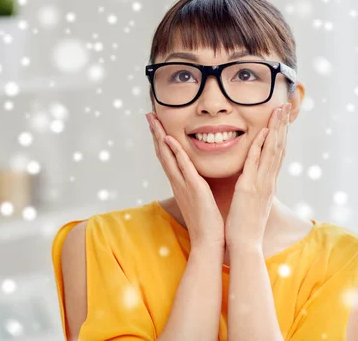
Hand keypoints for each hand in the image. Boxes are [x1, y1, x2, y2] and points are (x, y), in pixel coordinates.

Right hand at [147, 113, 224, 247]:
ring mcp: (184, 185)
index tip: (157, 124)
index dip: (161, 140)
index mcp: (180, 184)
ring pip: (168, 156)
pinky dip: (176, 152)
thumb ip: (197, 187)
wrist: (208, 242)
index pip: (168, 158)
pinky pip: (183, 166)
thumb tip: (198, 179)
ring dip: (160, 137)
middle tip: (149, 115)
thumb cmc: (207, 223)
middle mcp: (178, 183)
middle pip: (163, 153)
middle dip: (156, 133)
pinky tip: (170, 139)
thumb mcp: (201, 200)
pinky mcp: (194, 188)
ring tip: (154, 121)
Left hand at [225, 103, 290, 246]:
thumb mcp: (253, 202)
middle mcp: (268, 181)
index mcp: (268, 183)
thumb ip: (255, 188)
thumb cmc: (245, 226)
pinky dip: (259, 146)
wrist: (245, 245)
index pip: (277, 154)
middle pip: (279, 147)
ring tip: (279, 110)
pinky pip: (255, 163)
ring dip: (275, 129)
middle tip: (286, 105)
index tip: (283, 118)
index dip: (281, 134)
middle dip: (282, 125)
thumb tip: (254, 180)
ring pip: (271, 151)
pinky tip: (262, 132)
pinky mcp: (248, 188)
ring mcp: (260, 184)